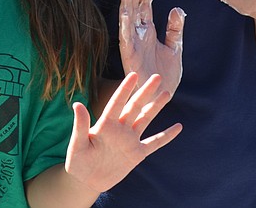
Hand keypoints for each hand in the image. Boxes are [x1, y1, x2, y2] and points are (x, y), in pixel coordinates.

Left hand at [65, 72, 181, 193]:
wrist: (87, 180)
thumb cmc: (78, 161)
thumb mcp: (77, 144)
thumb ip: (81, 126)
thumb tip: (77, 104)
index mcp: (105, 124)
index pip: (117, 102)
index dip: (125, 89)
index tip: (133, 75)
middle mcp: (120, 128)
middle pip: (135, 106)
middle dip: (146, 91)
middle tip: (157, 76)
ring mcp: (130, 140)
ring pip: (146, 119)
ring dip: (156, 106)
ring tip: (167, 92)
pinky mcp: (137, 154)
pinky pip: (154, 143)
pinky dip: (166, 136)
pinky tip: (178, 127)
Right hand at [119, 0, 184, 95]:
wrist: (161, 97)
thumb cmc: (165, 75)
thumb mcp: (175, 48)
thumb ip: (175, 29)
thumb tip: (177, 8)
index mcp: (149, 31)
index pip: (148, 5)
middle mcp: (139, 35)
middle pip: (136, 7)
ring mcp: (132, 44)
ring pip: (127, 19)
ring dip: (126, 3)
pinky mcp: (129, 55)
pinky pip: (125, 37)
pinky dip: (125, 24)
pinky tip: (125, 11)